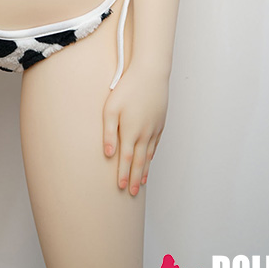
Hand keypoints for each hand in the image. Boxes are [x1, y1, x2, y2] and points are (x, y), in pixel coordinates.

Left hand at [102, 61, 168, 195]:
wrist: (151, 73)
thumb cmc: (128, 88)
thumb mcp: (111, 109)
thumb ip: (108, 133)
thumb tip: (108, 154)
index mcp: (131, 132)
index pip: (126, 160)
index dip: (124, 174)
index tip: (122, 188)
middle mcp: (145, 134)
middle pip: (140, 161)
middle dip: (136, 178)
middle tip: (133, 193)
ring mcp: (154, 128)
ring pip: (149, 154)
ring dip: (145, 169)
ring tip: (142, 182)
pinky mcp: (160, 121)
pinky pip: (156, 143)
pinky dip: (152, 154)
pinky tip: (150, 158)